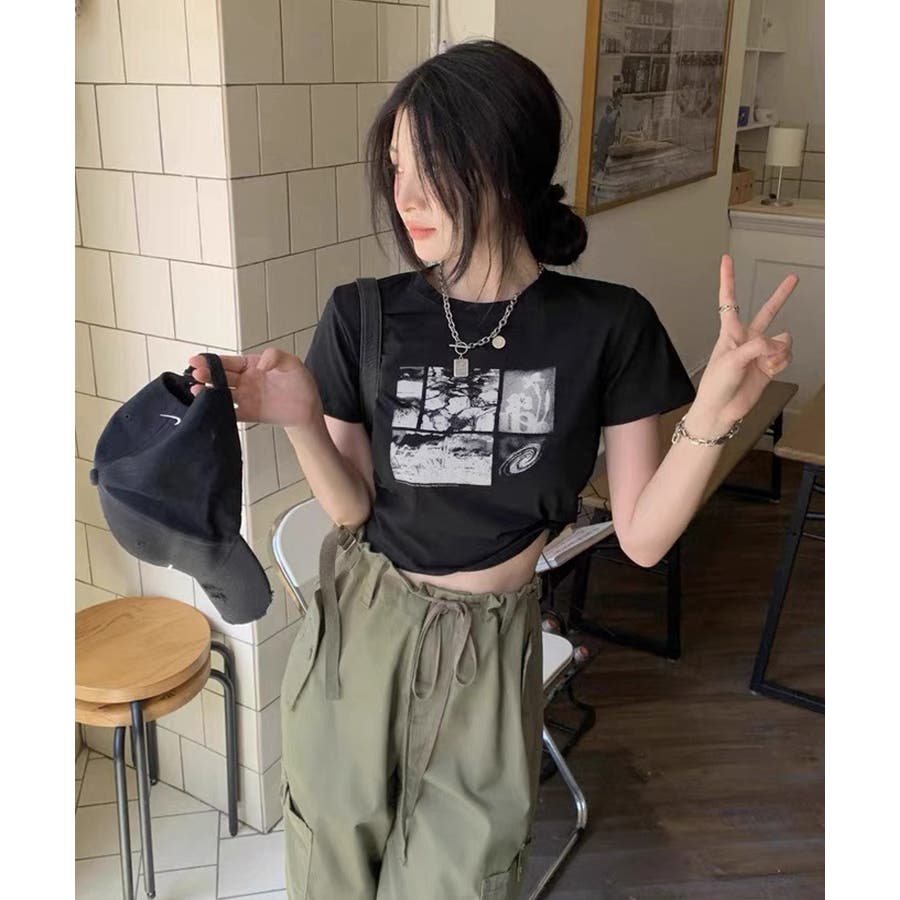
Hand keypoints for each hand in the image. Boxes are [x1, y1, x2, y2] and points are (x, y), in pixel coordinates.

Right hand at [187, 349, 323, 427]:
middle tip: (196, 373)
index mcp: (251, 365)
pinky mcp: (249, 414)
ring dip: (208, 392)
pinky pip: (231, 413)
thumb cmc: (299, 382)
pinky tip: (207, 409)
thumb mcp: (292, 363)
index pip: (229, 361)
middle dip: (207, 374)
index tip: (198, 360)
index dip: (213, 361)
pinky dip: (220, 411)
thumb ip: (276, 356)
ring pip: (222, 394)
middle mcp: (245, 381)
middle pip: (222, 377)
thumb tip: (260, 364)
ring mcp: (245, 398)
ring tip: (195, 389)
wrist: (308, 408)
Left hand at [694, 254, 796, 429]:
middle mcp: (747, 339)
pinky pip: (785, 356)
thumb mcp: (732, 360)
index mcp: (729, 332)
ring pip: (782, 340)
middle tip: (793, 278)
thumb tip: (779, 342)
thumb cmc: (716, 385)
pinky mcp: (770, 365)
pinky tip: (770, 370)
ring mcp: (760, 352)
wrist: (720, 411)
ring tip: (765, 363)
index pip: (729, 301)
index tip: (726, 259)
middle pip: (766, 311)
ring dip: (778, 351)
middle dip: (781, 295)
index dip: (728, 280)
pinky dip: (780, 363)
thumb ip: (757, 347)